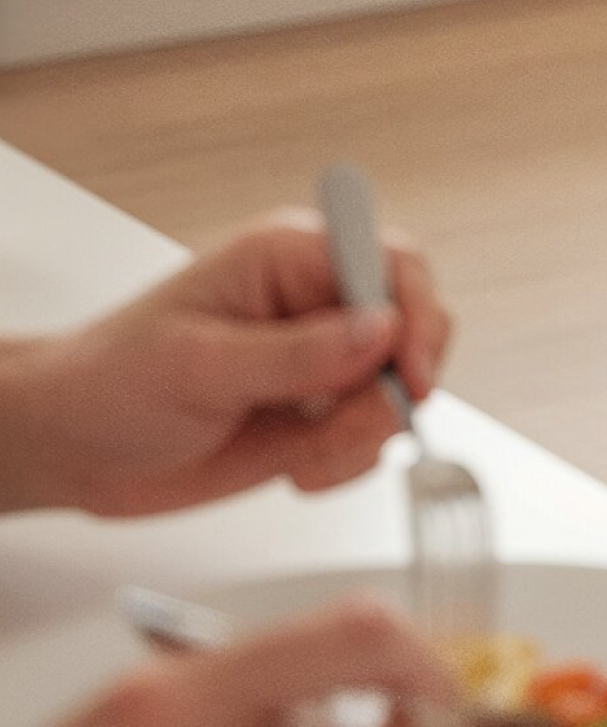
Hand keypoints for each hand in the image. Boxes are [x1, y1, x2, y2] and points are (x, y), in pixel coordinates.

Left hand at [0, 218, 452, 517]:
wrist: (70, 448)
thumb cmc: (106, 385)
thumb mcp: (196, 365)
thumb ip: (294, 353)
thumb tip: (381, 331)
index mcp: (289, 259)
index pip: (393, 264)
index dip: (416, 316)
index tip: (411, 373)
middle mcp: (316, 302)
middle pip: (414, 327)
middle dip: (388, 390)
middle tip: (342, 428)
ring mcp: (322, 359)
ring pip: (400, 389)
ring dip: (362, 435)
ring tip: (303, 454)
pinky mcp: (319, 409)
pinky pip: (375, 435)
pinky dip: (348, 462)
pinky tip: (296, 466)